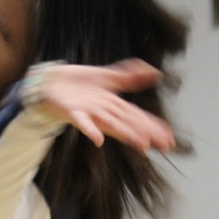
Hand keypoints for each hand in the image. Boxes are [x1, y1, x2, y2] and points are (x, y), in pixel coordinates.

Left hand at [36, 59, 174, 153]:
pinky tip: (99, 140)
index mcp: (112, 106)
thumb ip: (130, 76)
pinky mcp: (73, 112)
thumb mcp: (107, 77)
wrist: (49, 82)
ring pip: (111, 124)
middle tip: (164, 145)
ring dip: (126, 133)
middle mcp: (103, 112)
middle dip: (146, 132)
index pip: (137, 116)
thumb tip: (155, 73)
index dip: (153, 126)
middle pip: (129, 122)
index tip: (168, 138)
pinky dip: (90, 130)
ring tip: (142, 144)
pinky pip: (83, 123)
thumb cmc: (78, 84)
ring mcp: (89, 113)